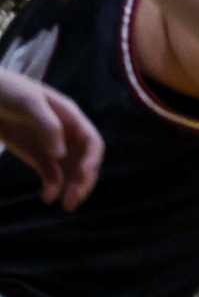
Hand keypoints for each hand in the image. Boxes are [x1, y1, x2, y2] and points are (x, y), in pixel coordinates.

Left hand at [0, 69, 101, 209]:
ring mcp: (51, 146)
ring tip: (66, 206)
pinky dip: (53, 187)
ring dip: (72, 188)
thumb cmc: (8, 91)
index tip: (83, 177)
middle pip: (85, 161)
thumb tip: (61, 153)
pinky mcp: (37, 156)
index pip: (92, 142)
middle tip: (73, 201)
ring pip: (71, 171)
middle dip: (84, 181)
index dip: (92, 161)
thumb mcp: (28, 102)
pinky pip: (51, 174)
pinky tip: (47, 198)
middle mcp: (66, 134)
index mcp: (70, 117)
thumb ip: (47, 125)